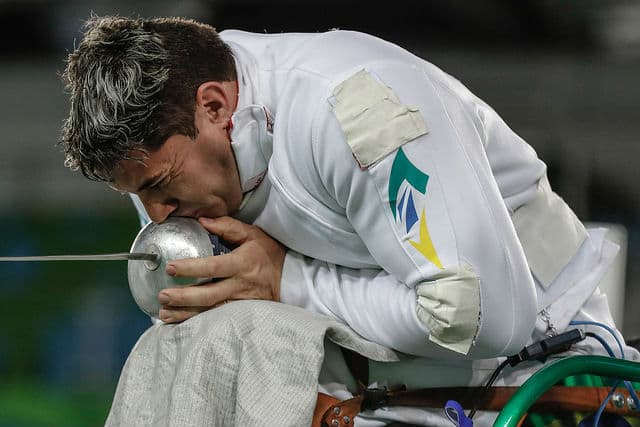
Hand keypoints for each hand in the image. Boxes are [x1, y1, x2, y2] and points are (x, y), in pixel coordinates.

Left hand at [157, 216, 285, 322]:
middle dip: (184, 297)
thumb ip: (227, 226)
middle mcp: (241, 285)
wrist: (292, 277)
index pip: (213, 267)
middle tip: (162, 296)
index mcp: (242, 263)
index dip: (192, 268)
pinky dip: (198, 322)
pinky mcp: (242, 313)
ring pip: (211, 311)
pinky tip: (180, 323)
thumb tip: (202, 220)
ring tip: (164, 314)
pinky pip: (218, 319)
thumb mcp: (252, 234)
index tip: (171, 268)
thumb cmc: (269, 253)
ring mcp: (242, 302)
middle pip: (209, 295)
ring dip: (186, 314)